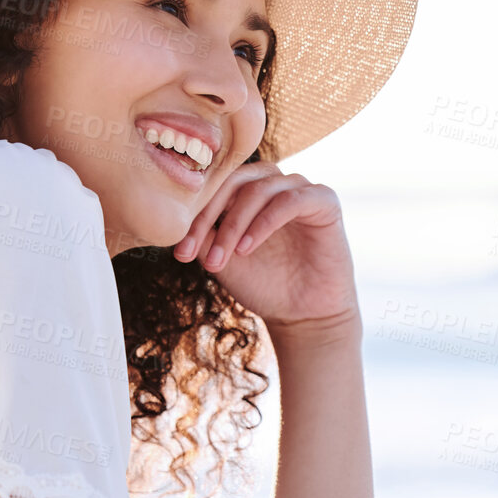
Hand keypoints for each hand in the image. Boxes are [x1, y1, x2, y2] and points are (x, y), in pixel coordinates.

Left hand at [172, 160, 356, 325]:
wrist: (302, 316)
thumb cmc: (263, 285)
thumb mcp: (221, 258)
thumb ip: (201, 235)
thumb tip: (173, 219)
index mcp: (249, 191)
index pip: (215, 186)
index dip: (195, 215)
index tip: (179, 252)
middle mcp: (275, 184)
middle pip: (234, 181)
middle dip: (210, 216)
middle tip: (196, 251)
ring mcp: (301, 189)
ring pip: (259, 189)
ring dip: (235, 224)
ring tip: (223, 257)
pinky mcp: (324, 202)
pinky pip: (290, 200)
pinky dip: (264, 222)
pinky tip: (248, 248)